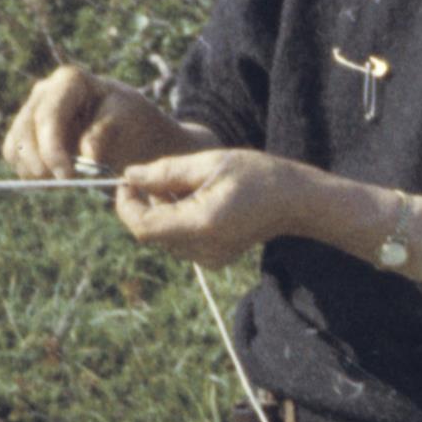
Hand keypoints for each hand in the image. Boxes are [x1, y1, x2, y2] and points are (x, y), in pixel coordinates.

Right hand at [1, 66, 183, 180]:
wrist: (132, 129)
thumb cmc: (132, 122)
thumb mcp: (127, 122)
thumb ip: (104, 134)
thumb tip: (87, 155)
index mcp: (70, 81)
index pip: (48, 116)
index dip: (51, 149)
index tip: (66, 176)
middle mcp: (45, 90)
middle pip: (25, 132)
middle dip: (41, 164)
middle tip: (64, 185)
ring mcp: (32, 109)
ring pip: (15, 146)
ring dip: (34, 170)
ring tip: (63, 181)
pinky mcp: (26, 131)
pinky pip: (14, 155)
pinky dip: (29, 171)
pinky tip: (54, 177)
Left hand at [110, 148, 306, 267]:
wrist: (295, 200)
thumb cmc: (257, 175)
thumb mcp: (210, 162)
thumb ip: (165, 172)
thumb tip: (130, 175)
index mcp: (201, 225)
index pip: (143, 227)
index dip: (126, 205)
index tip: (127, 181)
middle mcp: (203, 249)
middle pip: (151, 233)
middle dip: (145, 204)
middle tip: (158, 176)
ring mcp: (209, 259)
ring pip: (163, 237)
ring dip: (161, 210)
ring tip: (185, 185)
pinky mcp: (213, 259)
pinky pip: (180, 241)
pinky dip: (177, 220)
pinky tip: (197, 200)